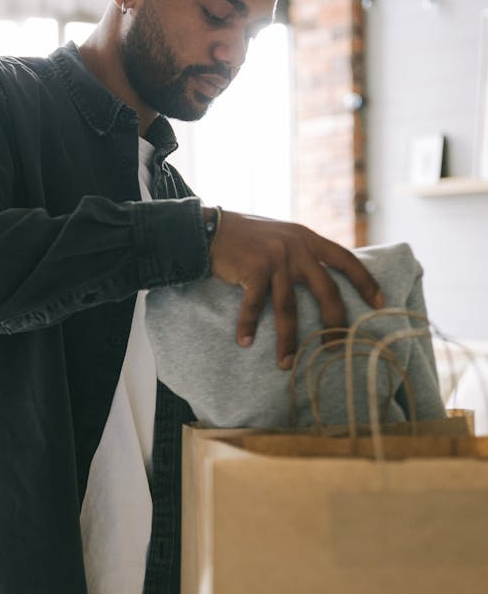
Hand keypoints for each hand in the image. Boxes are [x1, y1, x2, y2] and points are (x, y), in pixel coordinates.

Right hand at [206, 210, 383, 368]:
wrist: (212, 228)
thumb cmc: (247, 237)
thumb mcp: (283, 236)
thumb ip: (302, 251)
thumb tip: (322, 278)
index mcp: (308, 239)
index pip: (346, 259)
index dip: (366, 281)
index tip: (381, 304)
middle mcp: (297, 248)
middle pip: (327, 290)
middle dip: (334, 323)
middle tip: (337, 348)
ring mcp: (275, 259)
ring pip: (288, 308)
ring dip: (287, 340)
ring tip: (286, 364)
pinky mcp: (253, 269)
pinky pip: (254, 305)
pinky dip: (248, 326)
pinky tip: (245, 342)